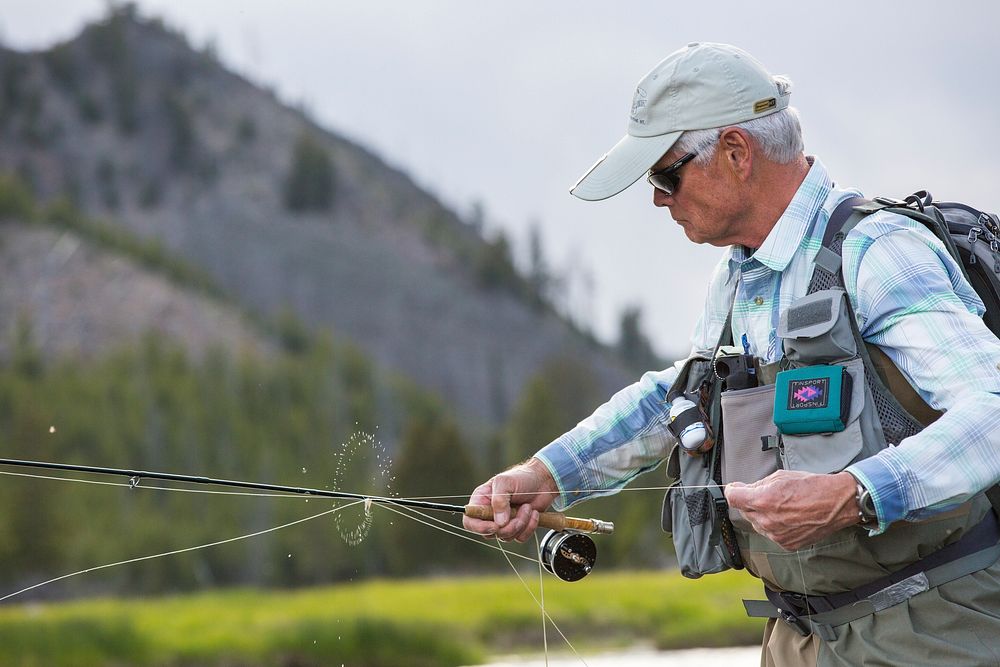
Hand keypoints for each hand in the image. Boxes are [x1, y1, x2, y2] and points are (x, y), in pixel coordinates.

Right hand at [462, 458, 557, 542]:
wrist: (543, 481)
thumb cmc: (522, 477)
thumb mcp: (506, 482)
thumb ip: (499, 501)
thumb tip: (499, 523)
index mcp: (481, 501)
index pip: (469, 521)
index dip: (479, 527)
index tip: (495, 525)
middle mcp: (490, 514)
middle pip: (489, 533)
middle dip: (507, 526)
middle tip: (519, 510)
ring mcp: (503, 522)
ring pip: (506, 537)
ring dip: (521, 523)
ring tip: (528, 507)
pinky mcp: (517, 528)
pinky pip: (520, 538)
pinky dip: (530, 527)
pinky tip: (534, 513)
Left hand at [724, 470, 858, 550]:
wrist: (836, 503)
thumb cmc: (811, 486)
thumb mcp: (780, 477)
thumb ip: (757, 485)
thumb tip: (742, 489)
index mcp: (762, 500)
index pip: (732, 497)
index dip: (733, 491)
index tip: (736, 488)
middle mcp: (766, 520)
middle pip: (745, 511)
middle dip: (751, 502)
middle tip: (768, 494)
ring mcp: (776, 534)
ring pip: (757, 523)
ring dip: (763, 515)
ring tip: (783, 506)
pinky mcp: (786, 544)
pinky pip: (771, 533)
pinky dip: (775, 526)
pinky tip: (789, 517)